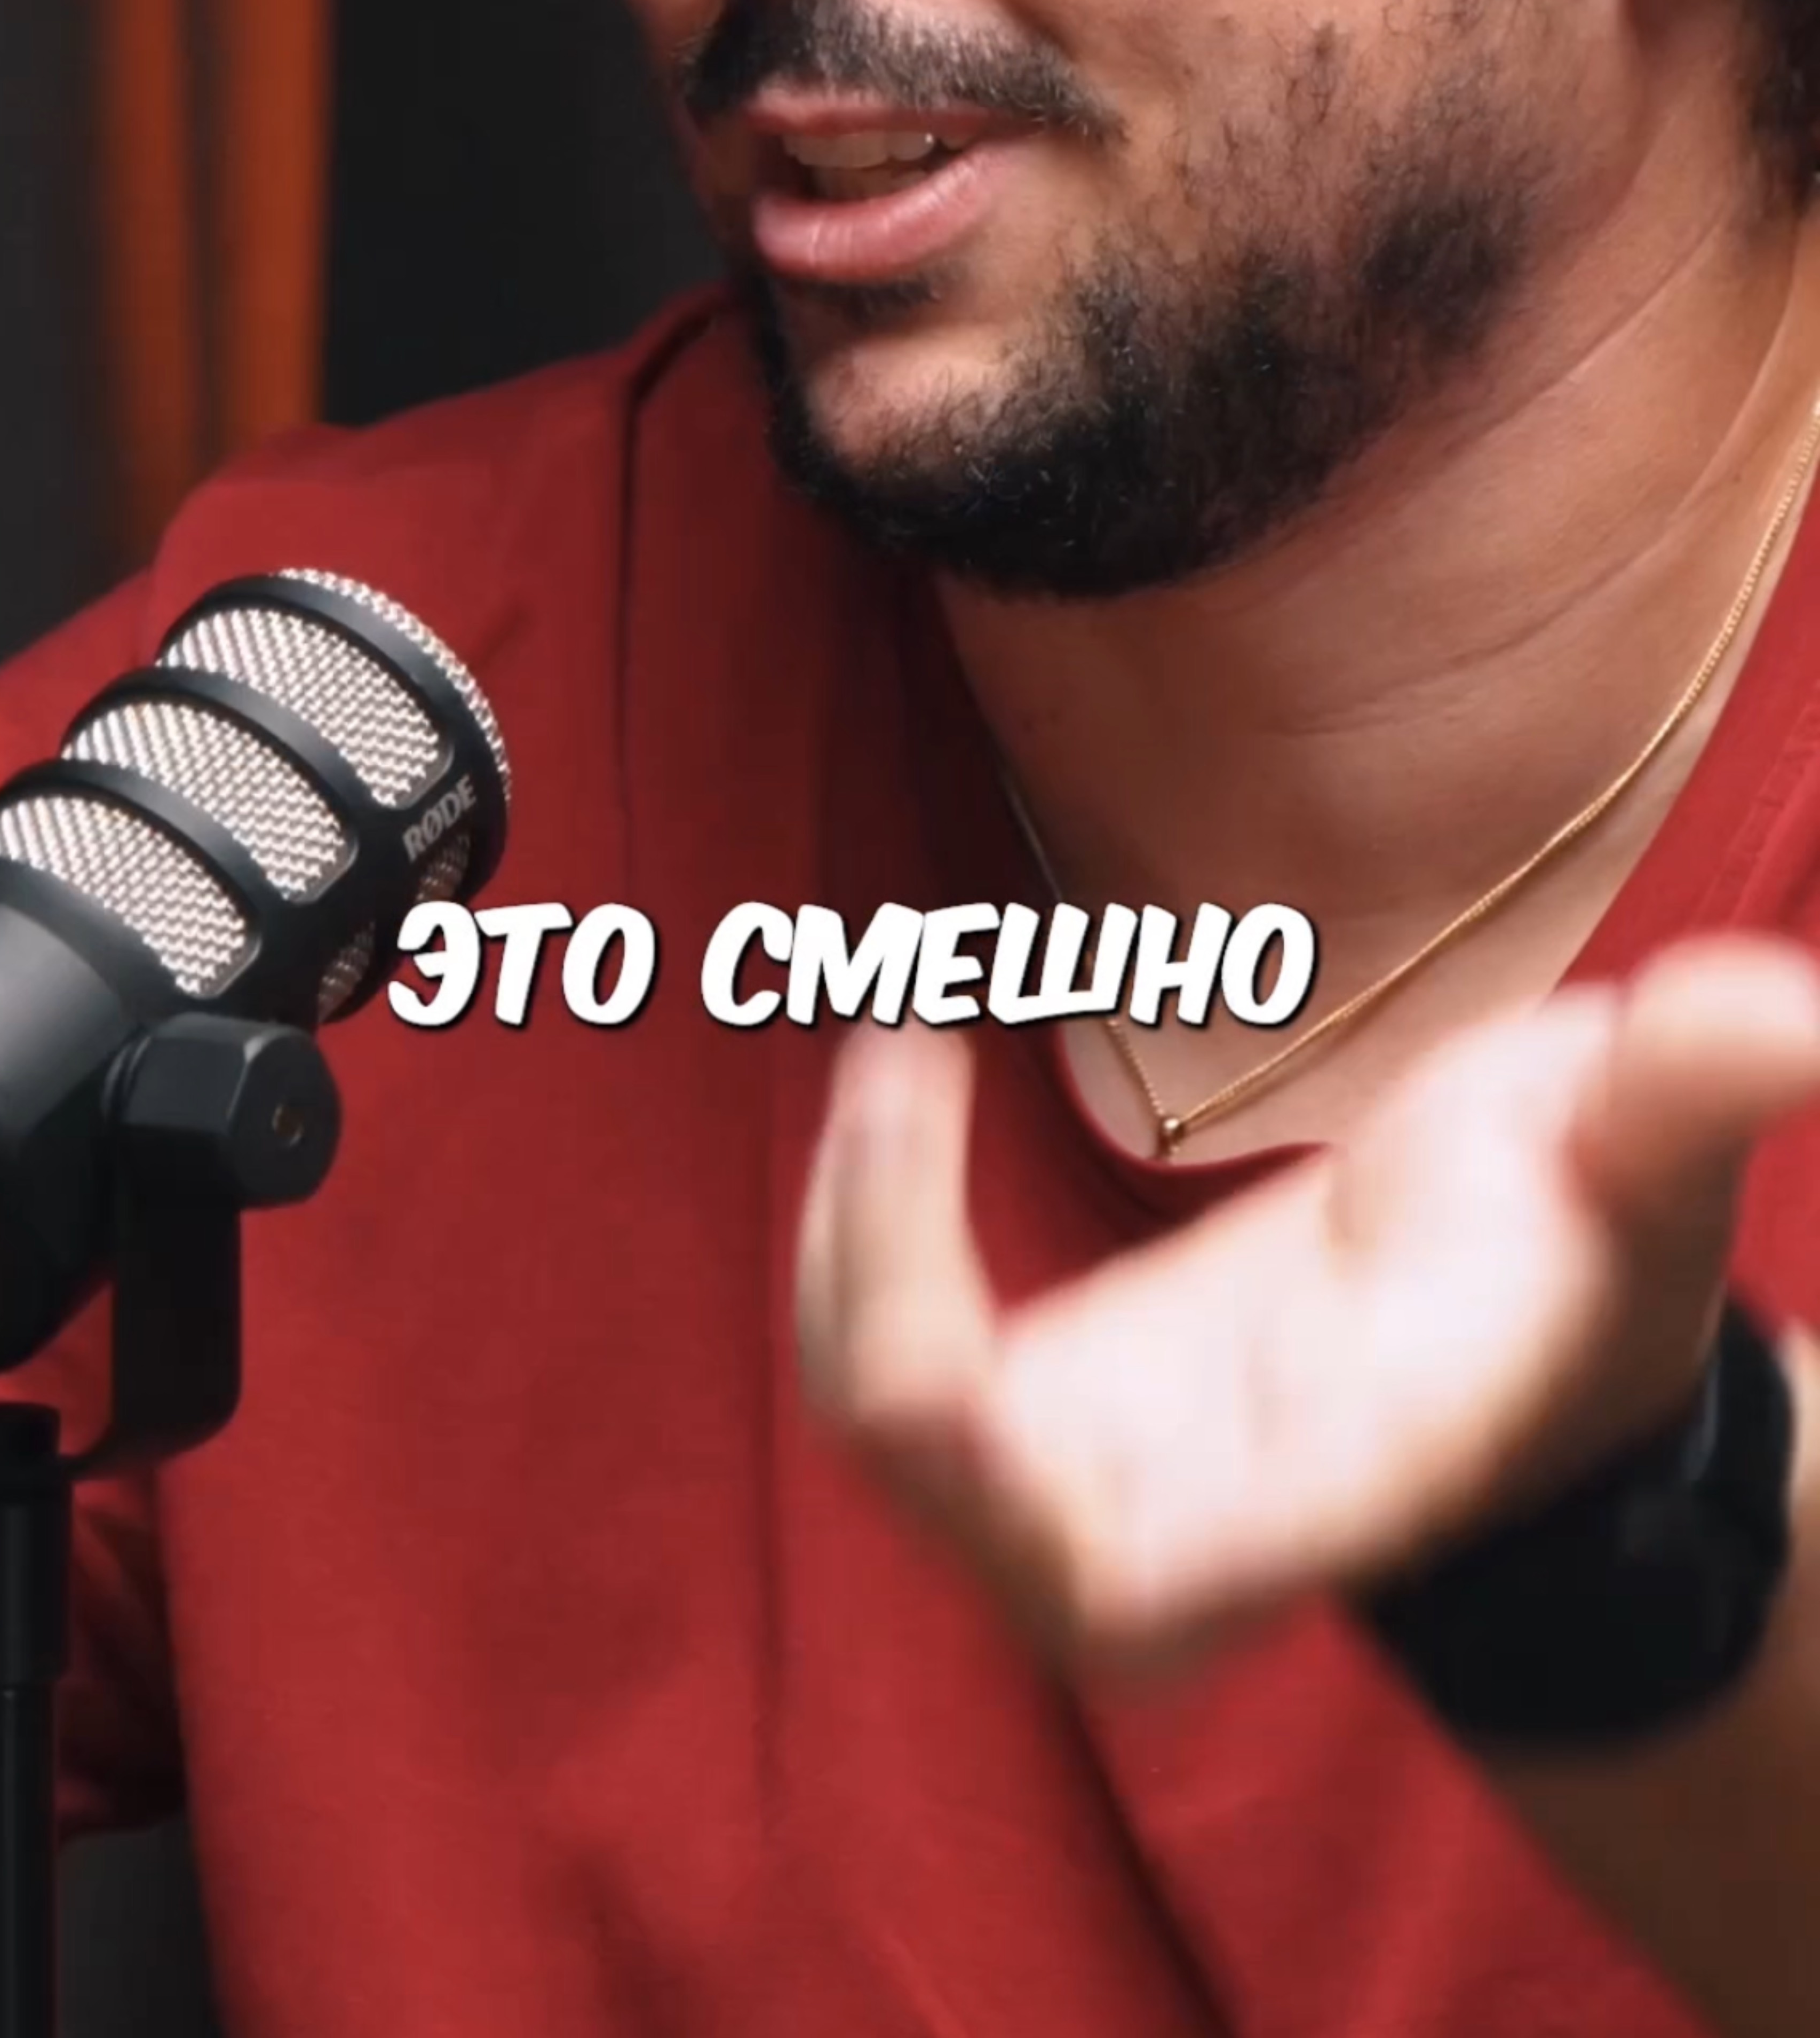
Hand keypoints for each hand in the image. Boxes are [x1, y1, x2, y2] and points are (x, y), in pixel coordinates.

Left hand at [794, 939, 1819, 1677]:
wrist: (1503, 1323)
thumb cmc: (1582, 1231)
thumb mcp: (1641, 1148)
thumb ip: (1694, 1087)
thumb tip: (1800, 1010)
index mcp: (1358, 1470)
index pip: (1186, 1567)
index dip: (1056, 1521)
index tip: (947, 1383)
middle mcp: (1211, 1525)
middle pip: (985, 1521)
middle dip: (893, 1313)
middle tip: (898, 1056)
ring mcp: (1104, 1489)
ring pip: (886, 1437)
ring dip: (852, 1237)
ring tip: (893, 1030)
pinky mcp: (1037, 1424)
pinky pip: (877, 1365)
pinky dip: (857, 1229)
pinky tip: (896, 1070)